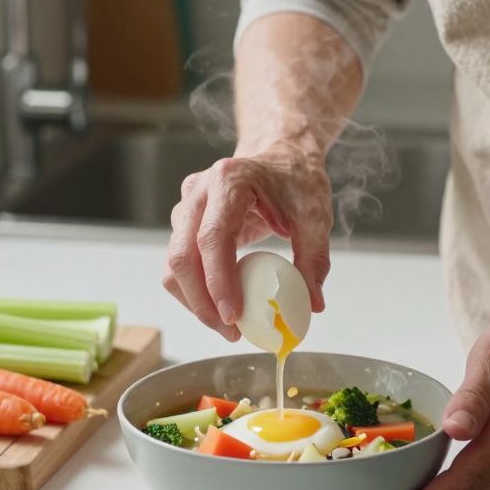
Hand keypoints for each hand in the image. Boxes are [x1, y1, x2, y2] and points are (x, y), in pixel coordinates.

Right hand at [163, 148, 332, 339]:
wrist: (280, 158)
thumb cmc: (296, 181)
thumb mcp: (316, 216)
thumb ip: (315, 259)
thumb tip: (312, 304)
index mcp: (229, 181)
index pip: (212, 237)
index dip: (218, 281)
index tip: (233, 316)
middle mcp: (199, 192)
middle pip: (182, 256)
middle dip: (202, 302)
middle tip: (232, 331)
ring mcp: (186, 207)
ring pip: (174, 266)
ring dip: (195, 302)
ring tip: (229, 326)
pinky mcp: (184, 224)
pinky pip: (179, 266)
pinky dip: (195, 292)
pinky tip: (222, 308)